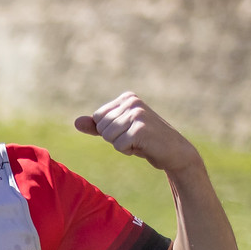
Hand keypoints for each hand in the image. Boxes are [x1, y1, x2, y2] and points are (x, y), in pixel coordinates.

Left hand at [75, 93, 201, 172]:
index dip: (110, 130)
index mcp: (127, 97)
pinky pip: (118, 145)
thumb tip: (76, 122)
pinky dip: (128, 151)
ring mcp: (138, 114)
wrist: (174, 152)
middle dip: (115, 138)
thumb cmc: (144, 140)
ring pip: (108, 136)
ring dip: (121, 145)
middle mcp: (133, 101)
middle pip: (102, 127)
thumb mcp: (119, 131)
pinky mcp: (140, 128)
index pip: (98, 118)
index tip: (129, 130)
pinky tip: (143, 146)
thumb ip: (96, 126)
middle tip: (135, 137)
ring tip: (139, 141)